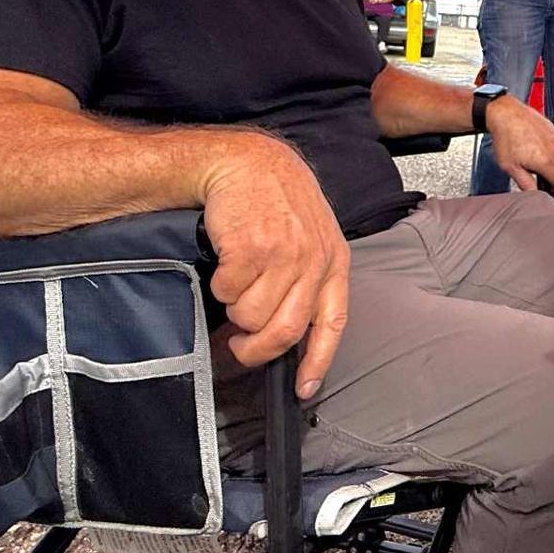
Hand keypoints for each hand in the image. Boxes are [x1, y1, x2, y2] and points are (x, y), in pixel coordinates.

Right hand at [200, 134, 349, 399]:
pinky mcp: (252, 246)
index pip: (333, 323)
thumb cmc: (275, 203)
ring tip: (234, 285)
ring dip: (234, 311)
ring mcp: (284, 253)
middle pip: (286, 331)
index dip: (317, 361)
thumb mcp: (310, 236)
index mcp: (334, 261)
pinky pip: (228, 292)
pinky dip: (219, 287)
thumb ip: (308, 279)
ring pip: (252, 315)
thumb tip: (291, 336)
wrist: (246, 162)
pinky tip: (224, 262)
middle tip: (237, 346)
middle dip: (256, 349)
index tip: (303, 390)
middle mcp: (314, 259)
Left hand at [485, 96, 553, 192]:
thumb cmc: (505, 139)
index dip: (553, 188)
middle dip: (551, 175)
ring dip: (550, 161)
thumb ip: (525, 184)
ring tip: (533, 160)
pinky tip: (533, 146)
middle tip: (539, 176)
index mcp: (546, 161)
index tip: (547, 189)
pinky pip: (553, 142)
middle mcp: (553, 149)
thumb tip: (533, 194)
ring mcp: (553, 137)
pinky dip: (548, 148)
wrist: (504, 113)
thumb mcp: (510, 168)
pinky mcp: (550, 127)